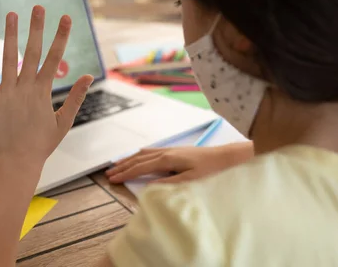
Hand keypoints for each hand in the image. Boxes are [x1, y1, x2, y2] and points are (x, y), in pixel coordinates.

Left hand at [0, 6, 93, 170]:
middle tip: (39, 7)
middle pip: (32, 52)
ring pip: (9, 58)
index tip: (66, 18)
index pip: (54, 58)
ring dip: (12, 35)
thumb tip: (89, 76)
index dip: (61, 37)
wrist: (16, 163)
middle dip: (37, 28)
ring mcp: (6, 93)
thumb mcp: (64, 122)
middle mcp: (25, 89)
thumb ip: (75, 97)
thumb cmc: (41, 144)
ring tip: (13, 14)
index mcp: (43, 92)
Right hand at [106, 141, 253, 183]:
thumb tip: (148, 187)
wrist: (228, 157)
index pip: (141, 167)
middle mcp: (166, 152)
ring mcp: (171, 150)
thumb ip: (168, 184)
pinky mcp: (177, 151)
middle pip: (139, 158)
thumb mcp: (190, 181)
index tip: (112, 179)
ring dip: (130, 159)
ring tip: (118, 164)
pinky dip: (141, 155)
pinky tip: (140, 155)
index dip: (125, 173)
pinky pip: (152, 151)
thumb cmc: (211, 171)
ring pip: (144, 153)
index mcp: (167, 159)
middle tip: (108, 173)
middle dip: (123, 166)